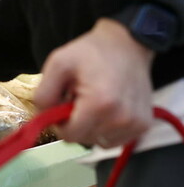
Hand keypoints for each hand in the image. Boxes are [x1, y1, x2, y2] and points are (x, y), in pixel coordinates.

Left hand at [35, 18, 154, 146]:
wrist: (126, 45)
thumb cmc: (90, 52)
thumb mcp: (58, 63)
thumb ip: (44, 93)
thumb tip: (42, 118)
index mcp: (100, 104)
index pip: (70, 135)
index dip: (59, 123)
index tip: (61, 104)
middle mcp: (122, 119)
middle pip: (84, 139)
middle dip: (75, 123)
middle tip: (77, 98)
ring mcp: (136, 124)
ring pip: (99, 141)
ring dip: (91, 127)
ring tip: (93, 102)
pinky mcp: (144, 125)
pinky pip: (115, 139)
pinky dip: (106, 129)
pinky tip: (106, 108)